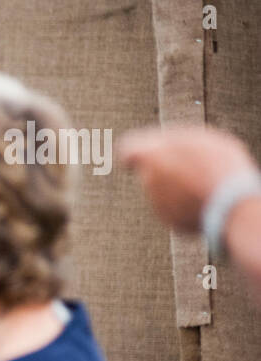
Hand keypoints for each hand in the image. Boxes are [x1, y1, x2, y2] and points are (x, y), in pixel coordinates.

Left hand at [117, 126, 257, 231]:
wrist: (232, 204)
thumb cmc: (218, 164)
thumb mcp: (197, 139)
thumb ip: (172, 141)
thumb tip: (158, 145)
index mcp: (150, 158)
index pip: (128, 152)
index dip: (136, 151)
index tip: (140, 153)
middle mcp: (147, 182)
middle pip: (150, 172)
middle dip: (166, 169)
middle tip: (194, 166)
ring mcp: (158, 204)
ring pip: (163, 192)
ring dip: (178, 187)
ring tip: (206, 183)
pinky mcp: (171, 222)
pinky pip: (176, 209)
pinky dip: (187, 204)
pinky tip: (208, 199)